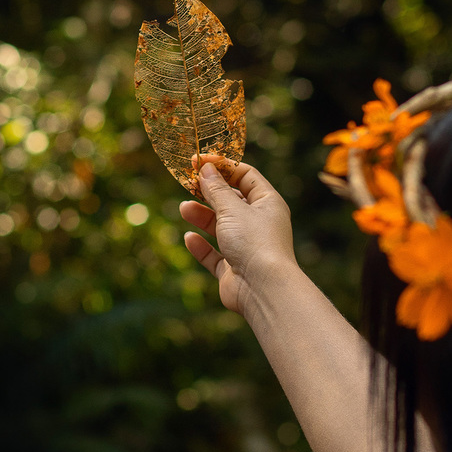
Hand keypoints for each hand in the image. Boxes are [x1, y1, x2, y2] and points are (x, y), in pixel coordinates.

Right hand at [180, 160, 297, 317]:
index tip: (199, 161)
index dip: (223, 166)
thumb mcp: (232, 209)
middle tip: (188, 183)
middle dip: (209, 192)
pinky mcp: (234, 270)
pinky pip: (215, 255)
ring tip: (184, 209)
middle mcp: (259, 225)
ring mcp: (247, 248)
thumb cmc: (254, 242)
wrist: (263, 289)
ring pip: (221, 227)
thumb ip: (216, 189)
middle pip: (232, 201)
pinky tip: (189, 238)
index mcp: (268, 204)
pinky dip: (202, 246)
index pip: (246, 176)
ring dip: (202, 217)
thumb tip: (206, 169)